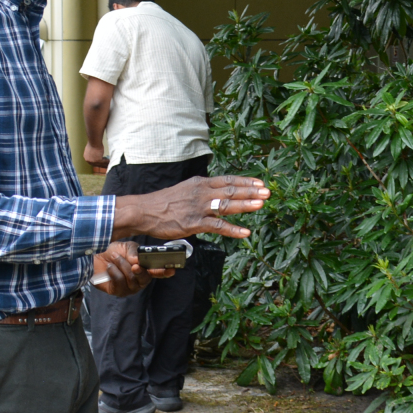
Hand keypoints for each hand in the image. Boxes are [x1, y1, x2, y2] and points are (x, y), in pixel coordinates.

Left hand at [83, 143, 107, 173]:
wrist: (94, 142)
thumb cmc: (93, 143)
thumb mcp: (91, 150)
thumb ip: (92, 153)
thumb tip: (96, 154)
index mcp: (86, 158)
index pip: (92, 162)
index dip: (97, 163)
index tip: (100, 163)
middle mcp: (88, 161)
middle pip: (96, 164)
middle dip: (101, 164)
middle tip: (105, 164)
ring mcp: (93, 161)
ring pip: (100, 164)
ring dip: (104, 163)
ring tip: (108, 163)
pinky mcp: (97, 160)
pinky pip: (103, 162)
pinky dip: (106, 161)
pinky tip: (109, 161)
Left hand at [90, 241, 176, 297]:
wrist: (95, 257)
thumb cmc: (113, 252)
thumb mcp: (127, 247)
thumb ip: (135, 252)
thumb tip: (138, 261)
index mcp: (144, 269)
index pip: (158, 272)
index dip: (165, 272)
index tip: (171, 270)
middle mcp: (139, 280)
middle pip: (145, 279)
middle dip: (140, 271)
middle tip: (135, 265)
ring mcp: (129, 287)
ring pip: (131, 280)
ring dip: (122, 266)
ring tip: (114, 258)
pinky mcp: (117, 291)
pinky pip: (119, 283)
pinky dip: (114, 273)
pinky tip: (110, 267)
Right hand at [113, 176, 269, 240]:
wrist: (144, 210)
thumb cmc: (164, 202)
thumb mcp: (185, 189)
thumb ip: (202, 190)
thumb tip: (216, 191)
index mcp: (200, 183)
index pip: (227, 180)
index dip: (245, 181)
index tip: (260, 182)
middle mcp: (202, 193)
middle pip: (230, 190)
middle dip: (250, 191)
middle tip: (267, 192)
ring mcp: (198, 208)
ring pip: (226, 205)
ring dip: (245, 205)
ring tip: (261, 205)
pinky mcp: (194, 223)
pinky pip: (217, 226)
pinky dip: (233, 230)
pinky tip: (245, 232)